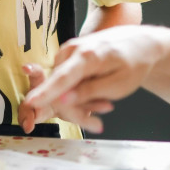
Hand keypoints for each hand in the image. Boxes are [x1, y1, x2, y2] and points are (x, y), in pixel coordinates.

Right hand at [21, 26, 163, 132]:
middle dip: (74, 110)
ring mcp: (66, 52)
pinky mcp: (66, 57)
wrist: (138, 44)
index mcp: (87, 56)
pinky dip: (77, 94)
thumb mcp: (119, 85)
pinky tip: (97, 96)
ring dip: (77, 103)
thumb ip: (89, 92)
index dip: (46, 93)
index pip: (62, 78)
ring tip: (105, 105)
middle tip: (97, 125)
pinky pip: (64, 82)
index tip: (31, 103)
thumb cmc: (133, 64)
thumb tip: (63, 100)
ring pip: (60, 87)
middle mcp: (71, 50)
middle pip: (58, 87)